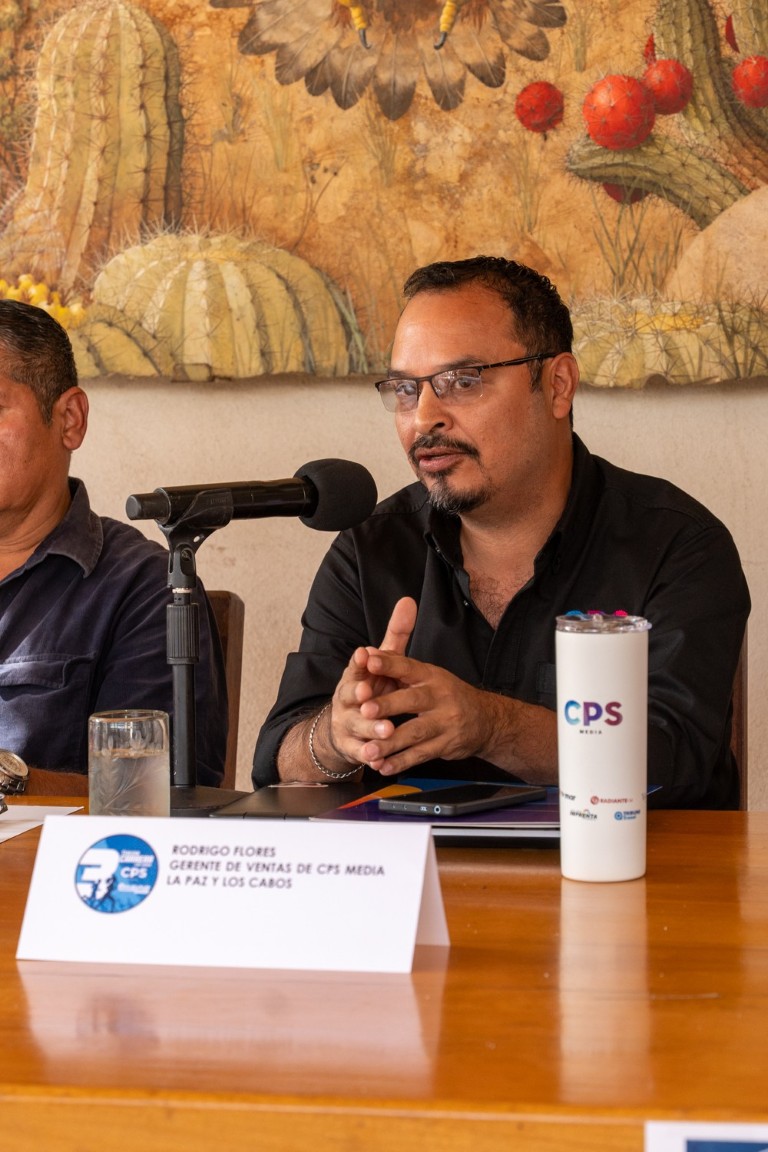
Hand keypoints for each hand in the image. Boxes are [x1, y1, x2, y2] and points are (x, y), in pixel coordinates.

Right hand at [325, 597, 417, 763]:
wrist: (345, 727)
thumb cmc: (370, 688)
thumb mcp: (382, 662)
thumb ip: (395, 636)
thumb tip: (408, 601)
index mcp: (355, 676)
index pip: (356, 665)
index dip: (358, 661)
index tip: (363, 654)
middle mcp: (347, 699)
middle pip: (350, 695)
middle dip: (359, 695)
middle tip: (369, 695)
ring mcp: (347, 723)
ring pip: (357, 726)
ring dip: (370, 729)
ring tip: (386, 731)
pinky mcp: (351, 746)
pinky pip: (359, 752)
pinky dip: (368, 756)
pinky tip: (377, 759)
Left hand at [354, 650, 498, 774]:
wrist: (486, 719)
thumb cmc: (448, 694)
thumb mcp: (429, 675)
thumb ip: (398, 666)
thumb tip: (368, 654)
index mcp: (432, 676)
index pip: (409, 667)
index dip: (389, 664)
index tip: (369, 662)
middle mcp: (440, 697)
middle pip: (412, 700)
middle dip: (387, 706)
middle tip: (364, 711)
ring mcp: (445, 723)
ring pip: (415, 733)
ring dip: (390, 743)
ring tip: (369, 750)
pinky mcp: (445, 745)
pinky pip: (420, 755)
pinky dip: (400, 762)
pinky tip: (383, 767)